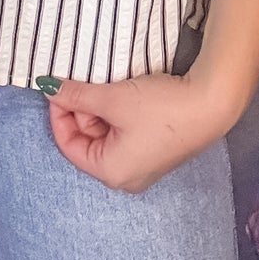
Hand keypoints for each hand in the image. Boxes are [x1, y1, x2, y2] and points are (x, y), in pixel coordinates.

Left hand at [42, 67, 244, 193]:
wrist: (211, 104)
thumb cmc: (161, 108)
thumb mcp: (112, 99)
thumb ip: (76, 95)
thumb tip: (46, 88)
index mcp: (110, 172)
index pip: (68, 144)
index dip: (59, 113)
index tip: (60, 86)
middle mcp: (125, 177)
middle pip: (87, 140)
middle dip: (83, 109)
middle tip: (89, 82)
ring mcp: (143, 165)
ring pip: (106, 134)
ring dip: (102, 108)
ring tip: (110, 85)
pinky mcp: (157, 151)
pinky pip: (125, 134)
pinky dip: (119, 113)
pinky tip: (125, 93)